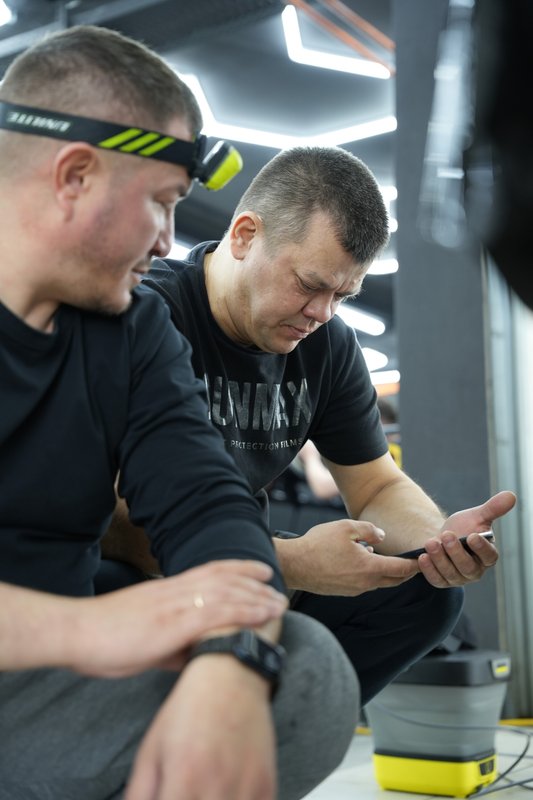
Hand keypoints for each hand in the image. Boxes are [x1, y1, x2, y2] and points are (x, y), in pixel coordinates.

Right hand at [69, 560, 286, 676]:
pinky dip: (244, 610)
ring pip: (226, 592)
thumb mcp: (144, 640)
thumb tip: (191, 655)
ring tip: (278, 602)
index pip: (209, 571)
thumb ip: (171, 645)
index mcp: (167, 590)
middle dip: (252, 580)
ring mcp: (177, 604)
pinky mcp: (174, 622)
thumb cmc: (104, 637)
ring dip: (256, 596)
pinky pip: (217, 612)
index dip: (237, 568)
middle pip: (223, 577)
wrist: (78, 632)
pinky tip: (261, 614)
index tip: (258, 570)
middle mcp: (175, 591)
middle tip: (277, 584)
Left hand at [126, 655, 275, 799]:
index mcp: (185, 778)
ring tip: (199, 793)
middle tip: (180, 794)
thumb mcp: (150, 749)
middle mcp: (218, 787)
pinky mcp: (266, 788)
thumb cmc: (189, 709)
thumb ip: (138, 794)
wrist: (232, 675)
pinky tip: (222, 795)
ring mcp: (247, 790)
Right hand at [276, 519, 419, 594]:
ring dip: (386, 573)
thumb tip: (381, 536)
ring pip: (379, 583)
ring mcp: (355, 590)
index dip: (414, 564)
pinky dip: (371, 575)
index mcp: (370, 568)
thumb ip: (368, 530)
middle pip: (394, 581)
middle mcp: (366, 583)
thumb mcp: (346, 527)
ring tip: (387, 559)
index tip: (422, 559)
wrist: (294, 565)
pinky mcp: (344, 592)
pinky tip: (364, 562)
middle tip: (413, 563)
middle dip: (406, 572)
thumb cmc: (318, 545)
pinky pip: (365, 584)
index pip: (401, 569)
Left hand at [416, 490, 515, 587]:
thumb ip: (493, 508)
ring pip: (450, 573)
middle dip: (456, 552)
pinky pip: (435, 579)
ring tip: (430, 542)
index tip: (472, 536)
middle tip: (446, 535)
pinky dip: (428, 569)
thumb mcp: (476, 516)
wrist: (442, 536)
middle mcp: (474, 570)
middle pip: (467, 567)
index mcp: (487, 556)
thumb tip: (510, 495)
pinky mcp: (442, 581)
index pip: (489, 556)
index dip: (481, 547)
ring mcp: (458, 578)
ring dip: (439, 558)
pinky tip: (422, 557)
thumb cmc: (463, 528)